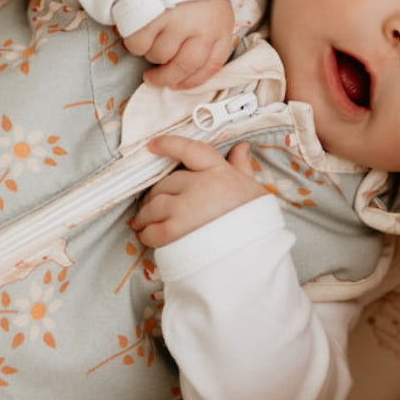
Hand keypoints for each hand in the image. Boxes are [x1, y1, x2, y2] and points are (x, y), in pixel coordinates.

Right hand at [123, 0, 234, 88]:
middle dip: (167, 79)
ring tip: (152, 31)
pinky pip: (138, 45)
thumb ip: (207, 37)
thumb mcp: (211, 8)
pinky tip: (140, 25)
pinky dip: (135, 40)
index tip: (180, 84)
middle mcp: (203, 26)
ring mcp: (177, 21)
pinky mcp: (151, 16)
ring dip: (151, 51)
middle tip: (154, 79)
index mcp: (221, 24)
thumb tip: (189, 76)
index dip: (194, 81)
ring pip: (158, 56)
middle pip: (184, 67)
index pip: (211, 66)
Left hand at [132, 136, 265, 247]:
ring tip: (143, 223)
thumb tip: (241, 147)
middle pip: (166, 183)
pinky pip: (153, 229)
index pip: (191, 150)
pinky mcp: (175, 232)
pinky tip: (147, 237)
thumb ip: (241, 167)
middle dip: (155, 194)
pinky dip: (147, 233)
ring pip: (154, 205)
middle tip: (150, 205)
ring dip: (145, 215)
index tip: (152, 145)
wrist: (254, 254)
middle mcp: (200, 186)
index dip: (169, 145)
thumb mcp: (253, 189)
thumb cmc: (256, 222)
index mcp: (219, 172)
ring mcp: (186, 208)